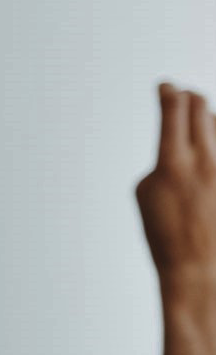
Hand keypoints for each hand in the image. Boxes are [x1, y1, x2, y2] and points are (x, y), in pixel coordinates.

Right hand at [137, 83, 215, 287]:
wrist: (200, 268)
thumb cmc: (167, 237)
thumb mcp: (146, 195)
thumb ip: (160, 162)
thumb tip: (177, 145)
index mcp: (172, 163)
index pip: (173, 109)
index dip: (167, 91)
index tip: (165, 86)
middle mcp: (204, 160)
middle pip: (201, 107)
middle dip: (189, 97)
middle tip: (181, 96)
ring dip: (206, 118)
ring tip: (198, 120)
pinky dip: (212, 143)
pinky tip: (208, 143)